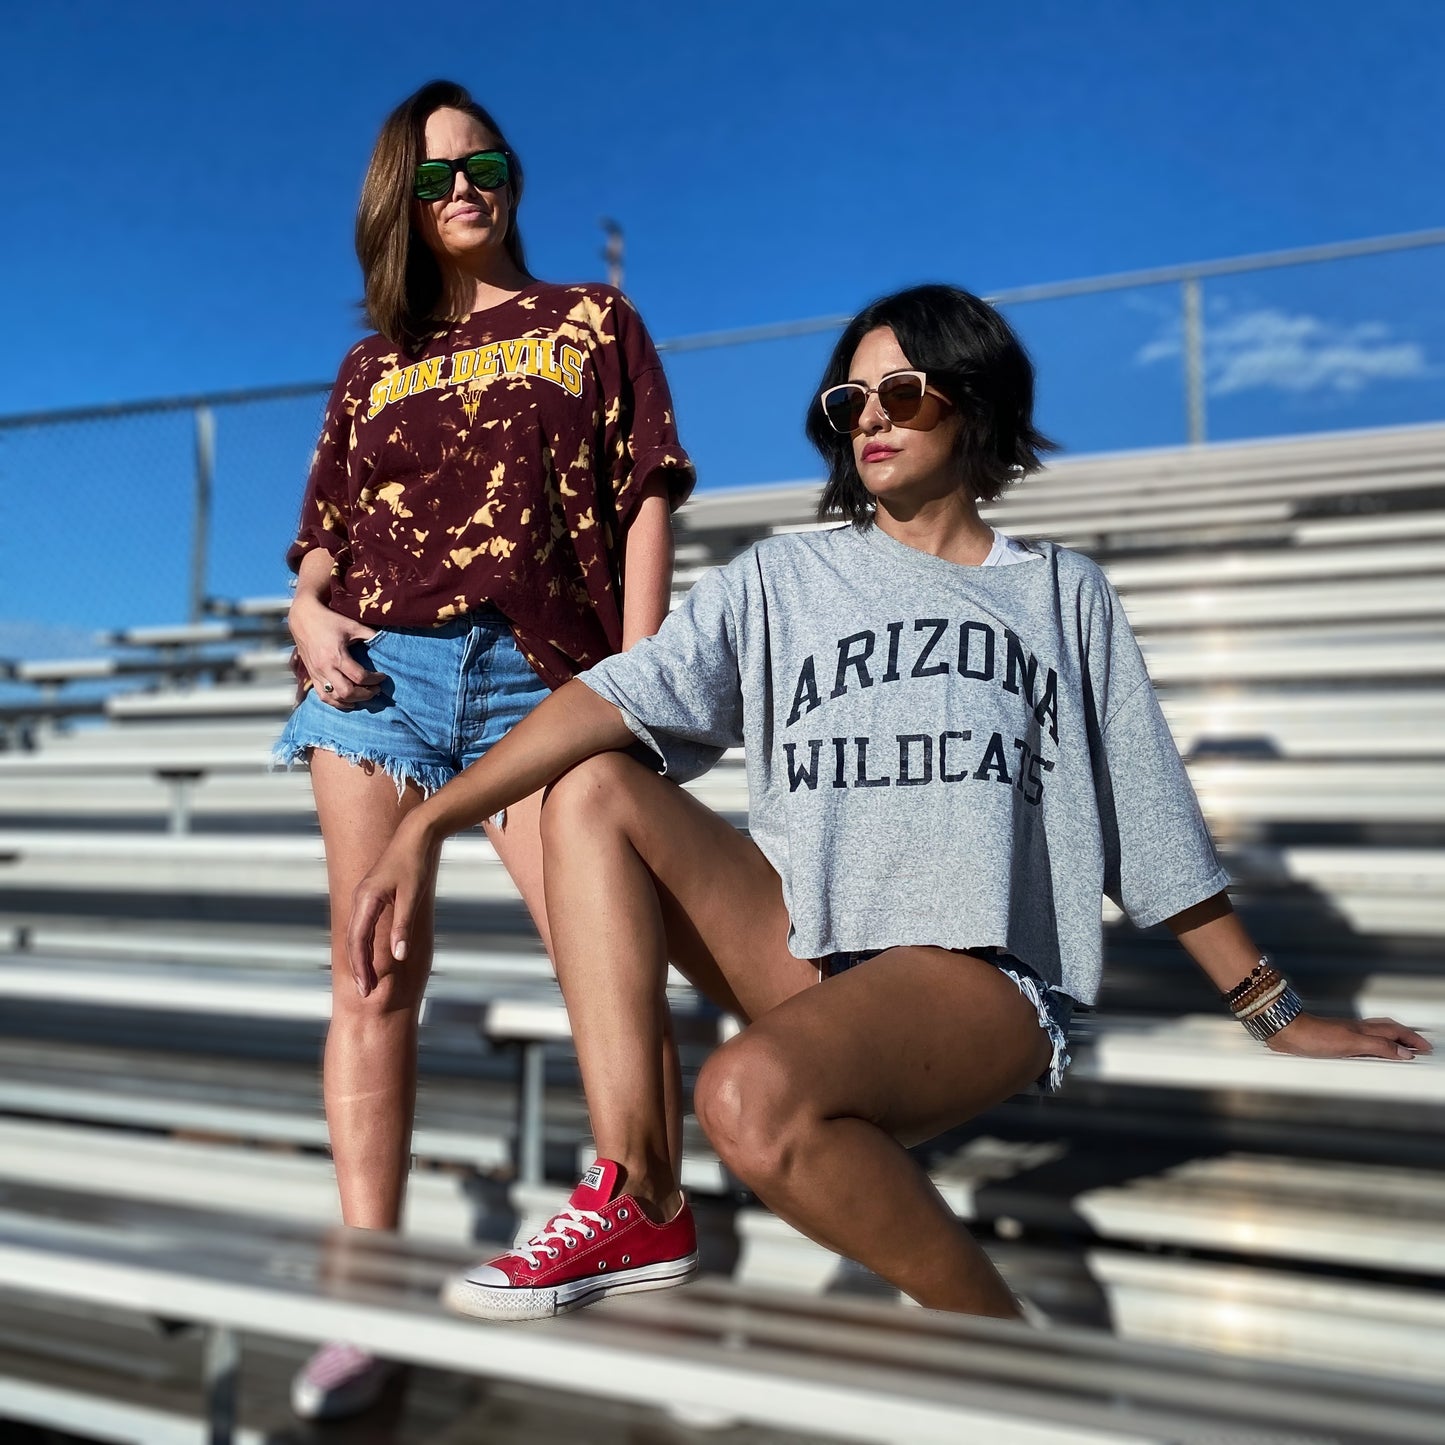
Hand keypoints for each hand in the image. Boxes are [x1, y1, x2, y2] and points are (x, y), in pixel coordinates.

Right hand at [288, 593, 383, 707]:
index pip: (359, 677)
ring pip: (335, 698)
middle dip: (365, 694)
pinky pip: (323, 697)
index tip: (383, 676)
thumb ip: (370, 635)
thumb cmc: (330, 621)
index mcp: (336, 656)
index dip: (375, 679)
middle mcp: (325, 668)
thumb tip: (388, 643)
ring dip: (352, 701)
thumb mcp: (352, 626)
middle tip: (376, 689)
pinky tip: (348, 701)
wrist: (303, 618)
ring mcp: (316, 674)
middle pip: (347, 692)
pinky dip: (337, 702)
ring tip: (364, 695)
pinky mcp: (311, 676)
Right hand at [347, 821, 439, 997]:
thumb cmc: (415, 864)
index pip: (357, 940)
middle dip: (358, 967)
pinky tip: (370, 956)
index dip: (360, 966)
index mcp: (367, 899)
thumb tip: (398, 956)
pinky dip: (363, 944)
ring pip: (355, 933)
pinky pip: (362, 925)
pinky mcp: (371, 895)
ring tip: (367, 980)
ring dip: (360, 957)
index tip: (365, 988)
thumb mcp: (412, 896)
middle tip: (365, 993)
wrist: (415, 835)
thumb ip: (403, 926)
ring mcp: (364, 896)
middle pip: (352, 940)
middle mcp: (360, 898)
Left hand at [1265, 1011, 1432, 1061]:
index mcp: (1364, 1030)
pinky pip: (1360, 1042)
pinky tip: (1367, 1052)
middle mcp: (1356, 1029)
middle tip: (1419, 1046)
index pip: (1395, 1033)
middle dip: (1405, 1037)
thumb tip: (1404, 1053)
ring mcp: (1345, 1033)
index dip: (1412, 1040)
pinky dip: (1372, 1046)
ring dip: (1390, 1039)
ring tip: (1400, 1047)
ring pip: (1374, 1033)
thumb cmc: (1315, 1036)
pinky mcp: (1332, 1040)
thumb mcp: (1353, 1044)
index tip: (1426, 1048)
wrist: (1287, 1031)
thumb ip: (1379, 1047)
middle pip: (1388, 1030)